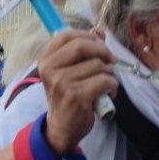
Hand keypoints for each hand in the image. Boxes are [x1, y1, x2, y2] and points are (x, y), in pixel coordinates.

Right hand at [38, 30, 117, 154]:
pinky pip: (104, 80)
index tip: (99, 45)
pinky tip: (109, 92)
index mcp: (45, 59)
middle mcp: (50, 69)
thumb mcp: (68, 71)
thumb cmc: (66, 96)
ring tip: (106, 82)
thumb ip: (81, 52)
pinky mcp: (76, 96)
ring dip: (109, 72)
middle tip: (111, 60)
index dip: (87, 37)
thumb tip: (101, 31)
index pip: (67, 36)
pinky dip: (112, 85)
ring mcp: (62, 82)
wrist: (61, 127)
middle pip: (82, 46)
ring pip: (97, 65)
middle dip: (102, 51)